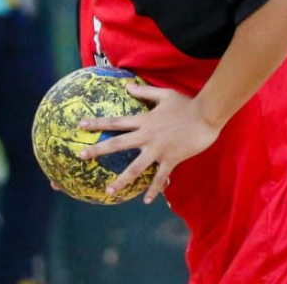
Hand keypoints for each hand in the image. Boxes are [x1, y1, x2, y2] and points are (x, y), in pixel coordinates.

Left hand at [78, 84, 219, 203]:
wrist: (206, 115)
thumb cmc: (187, 104)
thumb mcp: (164, 94)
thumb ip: (144, 91)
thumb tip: (127, 85)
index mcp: (144, 120)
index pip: (115, 122)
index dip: (97, 123)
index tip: (81, 125)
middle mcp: (147, 136)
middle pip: (118, 144)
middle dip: (98, 150)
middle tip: (80, 156)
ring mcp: (158, 149)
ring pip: (135, 168)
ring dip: (121, 180)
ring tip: (108, 191)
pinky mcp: (171, 159)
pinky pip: (159, 177)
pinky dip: (153, 189)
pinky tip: (145, 201)